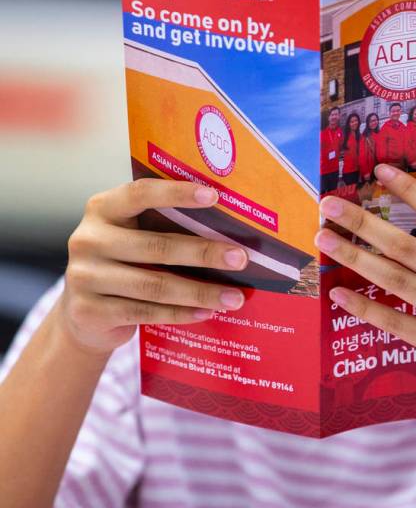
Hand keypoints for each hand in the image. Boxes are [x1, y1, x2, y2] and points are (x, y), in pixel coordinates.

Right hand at [60, 179, 248, 354]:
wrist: (82, 313)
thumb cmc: (123, 262)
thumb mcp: (132, 235)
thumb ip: (163, 224)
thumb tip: (227, 226)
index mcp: (102, 209)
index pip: (140, 193)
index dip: (177, 193)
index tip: (214, 196)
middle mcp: (88, 239)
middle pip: (156, 246)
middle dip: (204, 253)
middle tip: (240, 259)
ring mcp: (84, 277)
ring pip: (155, 285)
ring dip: (201, 291)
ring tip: (235, 297)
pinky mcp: (89, 311)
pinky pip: (146, 312)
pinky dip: (182, 313)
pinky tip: (208, 311)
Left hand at [315, 163, 415, 409]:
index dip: (410, 189)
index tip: (380, 170)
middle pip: (406, 247)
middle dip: (364, 222)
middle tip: (328, 204)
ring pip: (395, 281)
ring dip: (355, 258)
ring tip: (323, 239)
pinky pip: (397, 325)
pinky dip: (366, 309)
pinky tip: (338, 293)